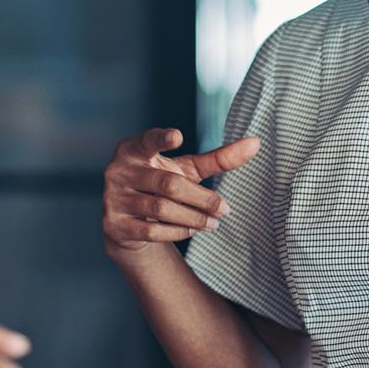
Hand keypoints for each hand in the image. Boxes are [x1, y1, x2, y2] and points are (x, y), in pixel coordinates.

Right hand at [101, 128, 259, 260]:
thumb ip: (217, 158)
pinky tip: (192, 230)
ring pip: (161, 209)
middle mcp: (119, 171)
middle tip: (225, 209)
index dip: (161, 139)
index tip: (178, 136)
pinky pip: (151, 230)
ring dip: (193, 217)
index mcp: (133, 149)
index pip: (148, 141)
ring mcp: (113, 198)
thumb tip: (256, 143)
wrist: (128, 224)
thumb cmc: (161, 186)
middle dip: (201, 199)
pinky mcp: (114, 225)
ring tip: (214, 223)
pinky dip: (177, 231)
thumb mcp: (187, 170)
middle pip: (168, 184)